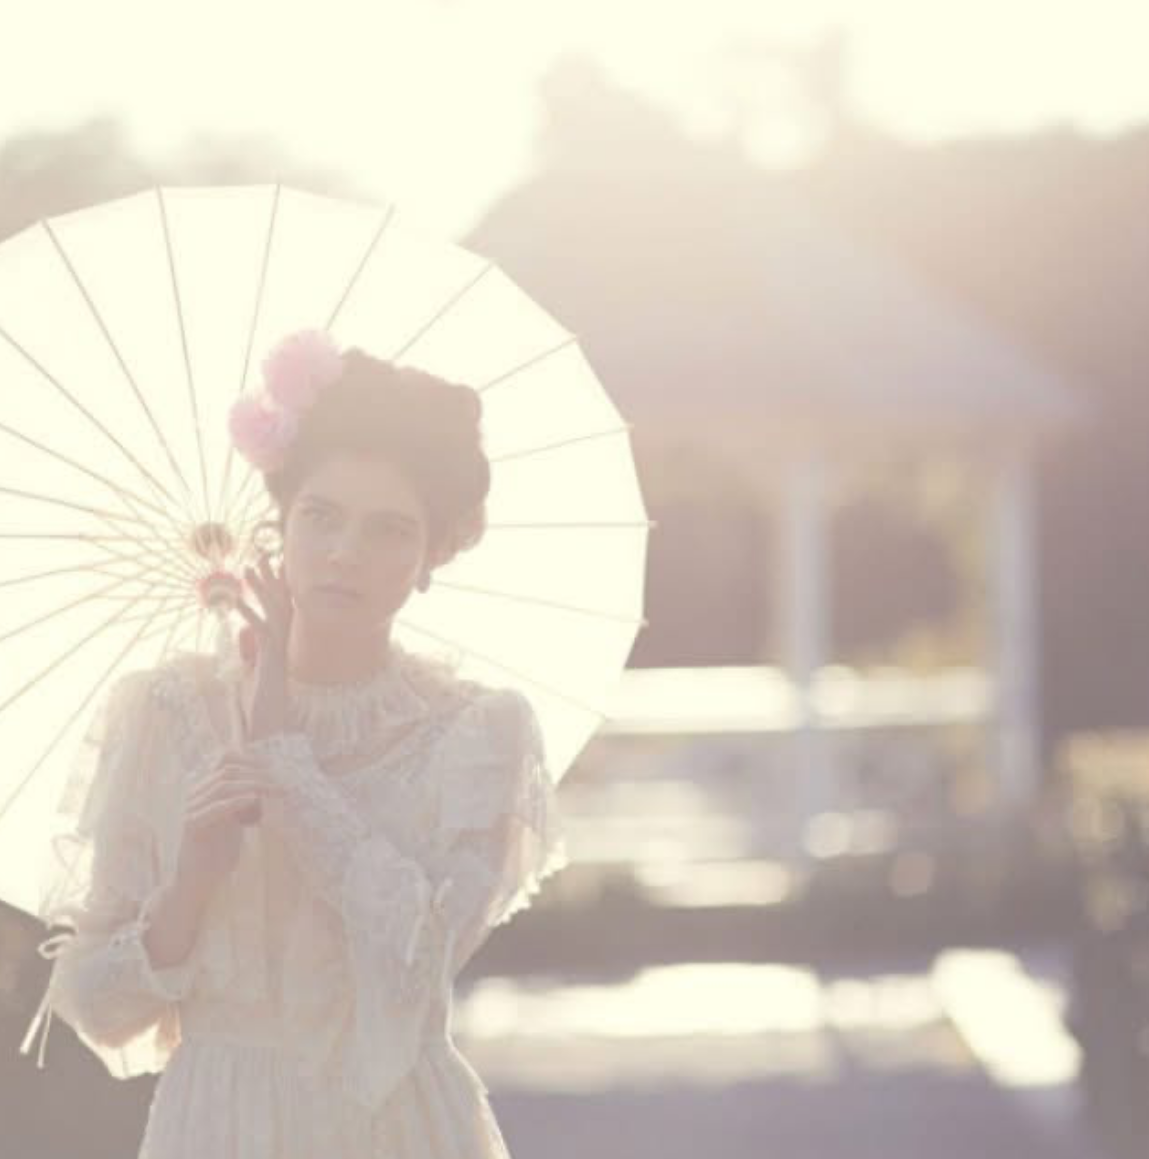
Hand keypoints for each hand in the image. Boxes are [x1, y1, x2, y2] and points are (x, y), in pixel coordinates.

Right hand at [176, 748, 285, 889]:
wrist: (198, 882)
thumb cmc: (219, 853)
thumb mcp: (236, 821)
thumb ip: (246, 802)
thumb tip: (273, 786)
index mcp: (204, 789)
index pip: (224, 759)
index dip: (251, 759)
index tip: (276, 767)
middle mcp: (194, 794)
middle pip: (227, 770)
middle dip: (258, 773)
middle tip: (282, 782)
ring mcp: (190, 808)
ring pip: (222, 785)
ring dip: (253, 785)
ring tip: (276, 790)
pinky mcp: (190, 825)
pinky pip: (214, 807)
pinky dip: (236, 801)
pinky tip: (254, 800)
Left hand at [236, 551, 291, 742]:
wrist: (268, 728)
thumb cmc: (259, 705)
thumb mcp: (250, 672)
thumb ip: (249, 651)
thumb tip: (242, 633)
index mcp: (279, 645)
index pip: (281, 608)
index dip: (277, 585)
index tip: (273, 564)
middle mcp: (283, 645)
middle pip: (281, 603)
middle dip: (270, 578)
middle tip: (261, 555)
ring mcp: (279, 652)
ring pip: (273, 612)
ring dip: (260, 589)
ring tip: (247, 568)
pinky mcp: (271, 661)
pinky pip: (262, 632)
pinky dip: (249, 616)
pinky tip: (236, 604)